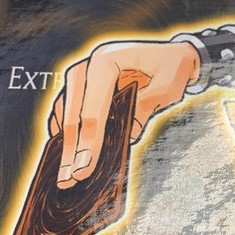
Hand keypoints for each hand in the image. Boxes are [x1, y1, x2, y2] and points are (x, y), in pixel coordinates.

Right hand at [49, 40, 199, 188]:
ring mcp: (81, 72)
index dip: (88, 144)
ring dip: (63, 142)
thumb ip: (144, 110)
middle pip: (71, 113)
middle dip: (70, 150)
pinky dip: (64, 130)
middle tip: (67, 180)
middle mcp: (87, 64)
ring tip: (64, 172)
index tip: (83, 170)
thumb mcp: (167, 88)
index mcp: (106, 61)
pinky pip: (65, 108)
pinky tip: (66, 152)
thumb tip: (125, 137)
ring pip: (62, 111)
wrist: (171, 54)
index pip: (93, 111)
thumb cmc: (171, 68)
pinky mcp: (81, 83)